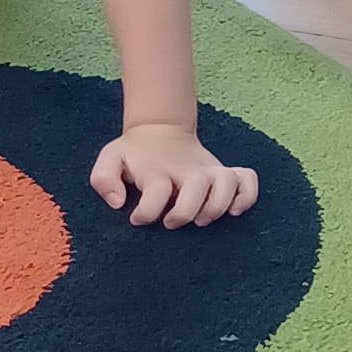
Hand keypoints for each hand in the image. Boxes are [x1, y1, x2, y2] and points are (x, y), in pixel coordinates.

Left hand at [91, 124, 257, 227]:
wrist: (159, 129)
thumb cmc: (133, 154)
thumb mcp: (110, 160)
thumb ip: (104, 179)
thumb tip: (117, 203)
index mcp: (157, 169)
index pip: (156, 192)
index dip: (146, 213)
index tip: (137, 218)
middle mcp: (186, 169)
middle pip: (197, 187)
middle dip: (185, 211)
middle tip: (170, 222)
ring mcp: (208, 169)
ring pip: (226, 183)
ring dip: (217, 206)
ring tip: (201, 220)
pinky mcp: (225, 171)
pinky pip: (247, 180)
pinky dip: (246, 196)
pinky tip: (233, 211)